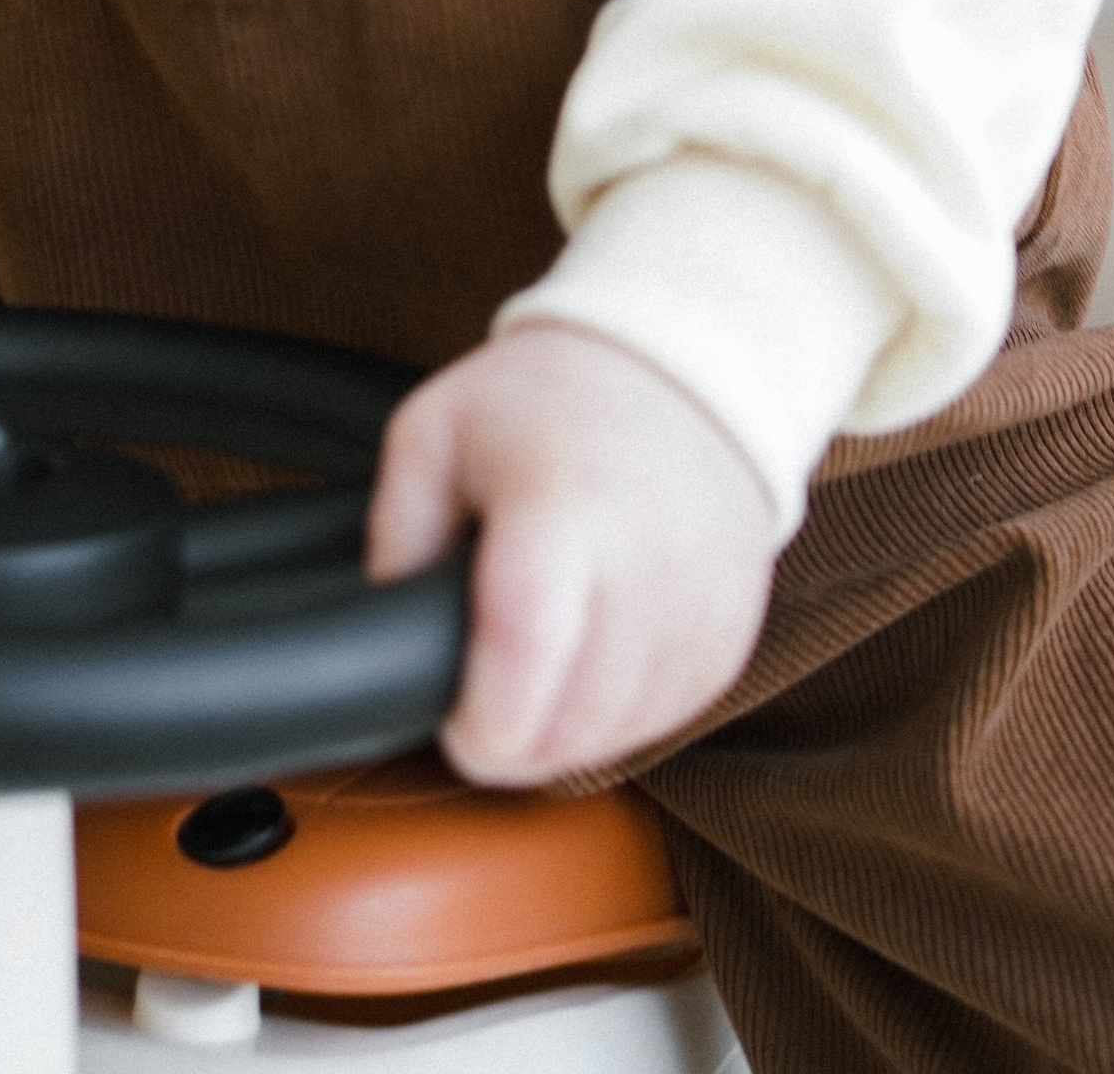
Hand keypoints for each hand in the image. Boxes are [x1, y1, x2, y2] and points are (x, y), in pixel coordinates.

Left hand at [367, 321, 776, 785]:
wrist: (682, 371)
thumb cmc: (553, 398)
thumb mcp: (436, 430)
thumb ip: (395, 532)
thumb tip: (386, 622)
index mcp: (562, 515)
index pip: (522, 662)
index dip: (477, 725)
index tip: (455, 720)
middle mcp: (644, 569)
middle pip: (563, 730)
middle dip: (510, 731)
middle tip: (488, 677)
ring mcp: (697, 611)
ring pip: (610, 741)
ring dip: (562, 728)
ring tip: (541, 657)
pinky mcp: (728, 639)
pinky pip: (660, 723)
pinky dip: (617, 711)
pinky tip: (593, 652)